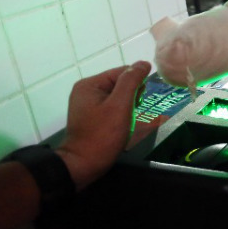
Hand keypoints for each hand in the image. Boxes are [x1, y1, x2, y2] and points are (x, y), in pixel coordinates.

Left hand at [57, 61, 151, 189]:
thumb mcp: (120, 106)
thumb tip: (143, 63)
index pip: (123, 72)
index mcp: (90, 84)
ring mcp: (87, 104)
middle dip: (131, 99)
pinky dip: (121, 116)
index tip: (137, 104)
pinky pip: (112, 109)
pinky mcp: (91, 117)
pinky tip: (121, 127)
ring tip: (126, 124)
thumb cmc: (103, 135)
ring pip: (119, 98)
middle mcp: (86, 91)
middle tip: (129, 116)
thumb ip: (132, 82)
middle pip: (120, 85)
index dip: (136, 86)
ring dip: (128, 109)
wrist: (83, 165)